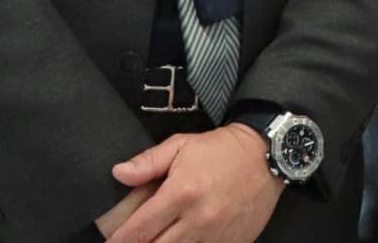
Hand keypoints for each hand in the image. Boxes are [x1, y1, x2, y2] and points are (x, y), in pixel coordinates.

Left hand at [104, 124, 281, 242]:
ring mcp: (216, 236)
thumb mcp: (182, 145)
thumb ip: (148, 162)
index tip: (110, 242)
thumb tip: (119, 174)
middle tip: (134, 241)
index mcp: (181, 193)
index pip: (138, 230)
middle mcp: (197, 219)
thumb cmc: (222, 150)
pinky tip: (184, 242)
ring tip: (160, 239)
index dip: (119, 241)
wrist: (267, 156)